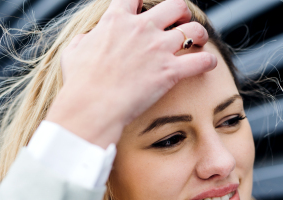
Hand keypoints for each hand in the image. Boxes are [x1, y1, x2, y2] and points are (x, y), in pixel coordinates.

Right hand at [45, 0, 216, 148]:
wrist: (93, 105)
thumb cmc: (80, 83)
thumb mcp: (73, 52)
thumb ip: (84, 40)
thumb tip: (88, 39)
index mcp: (116, 20)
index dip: (142, 1)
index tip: (145, 9)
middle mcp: (141, 28)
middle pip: (174, 5)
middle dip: (181, 12)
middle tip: (180, 22)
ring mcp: (158, 48)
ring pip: (193, 30)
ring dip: (199, 34)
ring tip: (199, 41)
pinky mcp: (170, 71)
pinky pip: (201, 61)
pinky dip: (208, 62)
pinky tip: (209, 64)